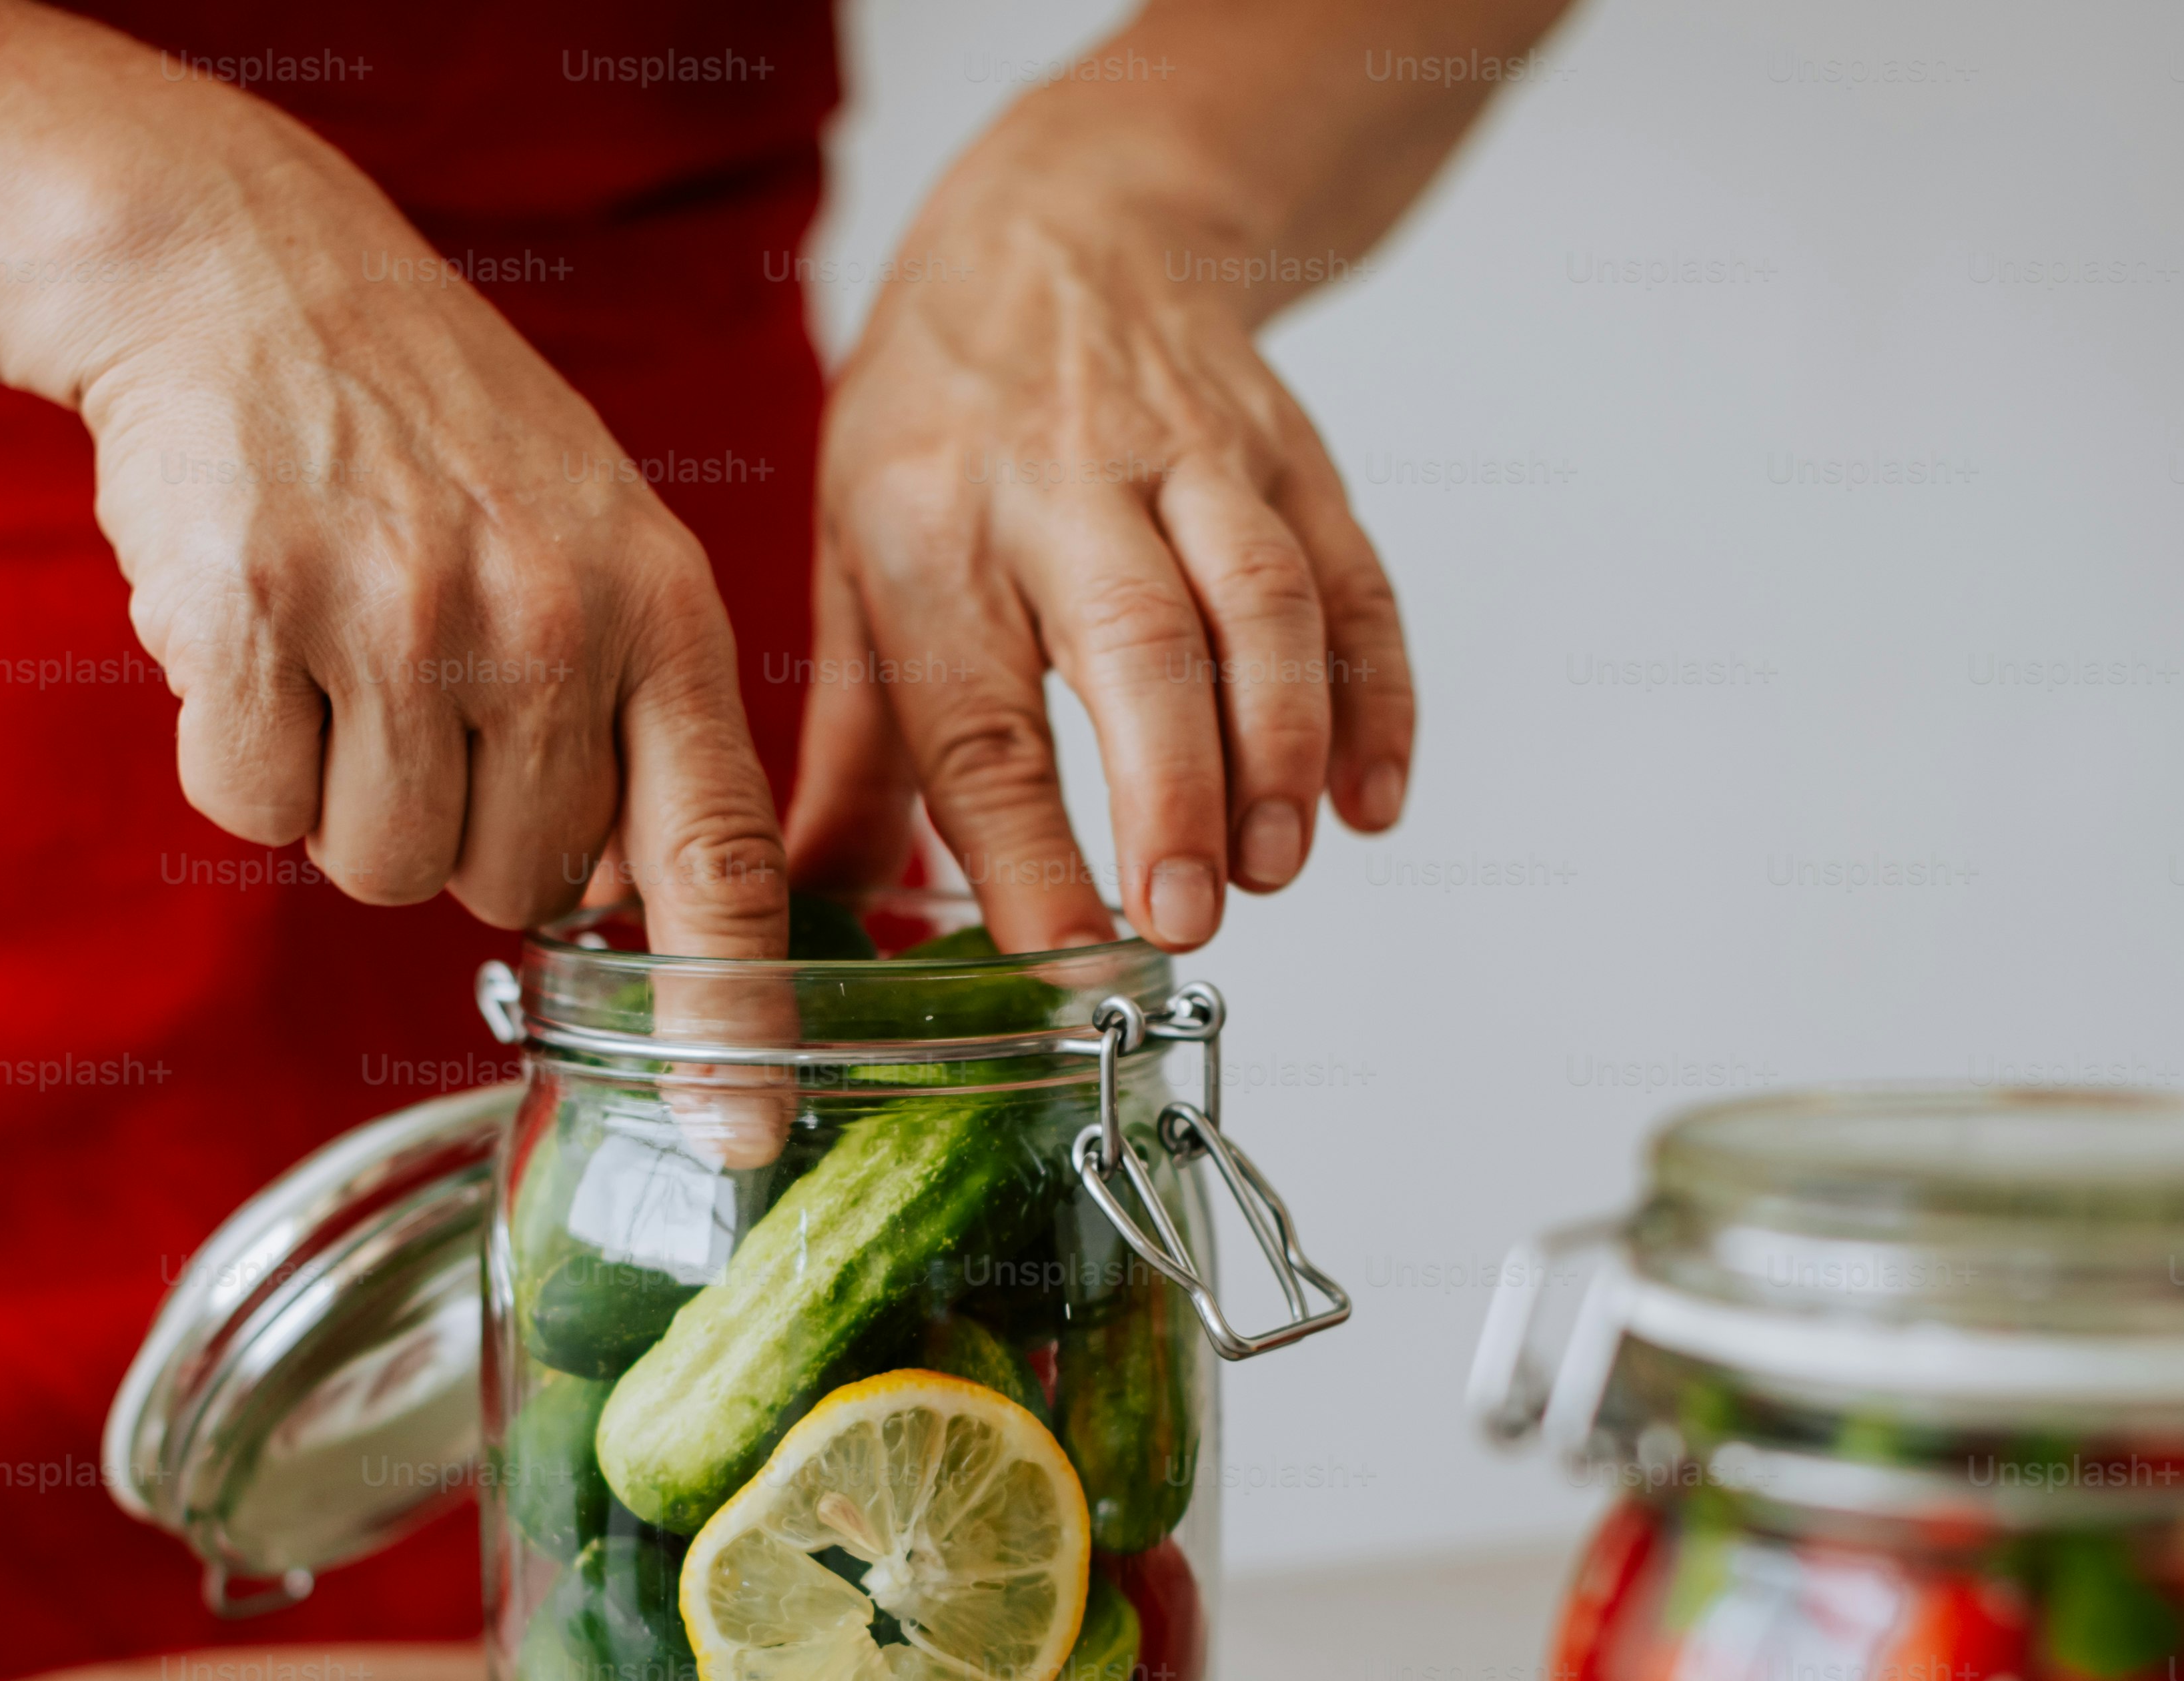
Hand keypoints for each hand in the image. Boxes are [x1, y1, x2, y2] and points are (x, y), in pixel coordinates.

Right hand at [63, 120, 791, 958]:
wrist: (250, 274)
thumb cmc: (437, 436)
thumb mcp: (602, 544)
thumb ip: (636, 724)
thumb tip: (632, 918)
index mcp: (663, 611)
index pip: (721, 858)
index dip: (729, 1015)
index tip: (742, 1131)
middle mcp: (547, 620)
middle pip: (511, 887)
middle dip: (459, 826)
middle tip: (424, 688)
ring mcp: (400, 618)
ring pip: (379, 867)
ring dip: (344, 793)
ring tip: (343, 651)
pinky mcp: (253, 617)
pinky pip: (250, 805)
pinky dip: (240, 750)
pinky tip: (260, 636)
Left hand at [793, 180, 1415, 953]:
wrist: (1064, 222)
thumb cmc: (944, 421)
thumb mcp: (852, 558)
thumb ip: (853, 753)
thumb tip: (807, 911)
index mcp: (932, 530)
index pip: (980, 714)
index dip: (1025, 847)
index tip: (1060, 954)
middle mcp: (1062, 486)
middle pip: (1137, 644)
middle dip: (1172, 792)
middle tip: (1191, 916)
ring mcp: (1192, 460)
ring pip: (1261, 603)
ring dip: (1284, 748)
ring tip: (1276, 868)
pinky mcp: (1289, 454)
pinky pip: (1353, 579)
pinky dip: (1376, 699)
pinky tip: (1370, 801)